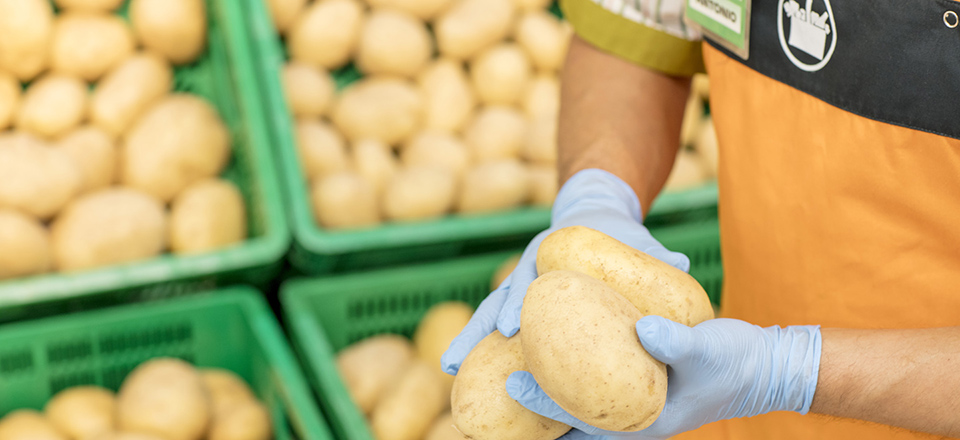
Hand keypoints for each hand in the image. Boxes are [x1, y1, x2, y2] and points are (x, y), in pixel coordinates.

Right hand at [441, 169, 689, 374]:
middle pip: (496, 302)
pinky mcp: (524, 301)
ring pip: (489, 315)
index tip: (511, 327)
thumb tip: (682, 263)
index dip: (518, 302)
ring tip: (448, 369)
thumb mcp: (635, 240)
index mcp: (550, 254)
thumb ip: (654, 254)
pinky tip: (466, 371)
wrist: (594, 212)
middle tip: (457, 361)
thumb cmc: (617, 232)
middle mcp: (528, 272)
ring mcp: (522, 287)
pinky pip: (500, 325)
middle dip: (477, 331)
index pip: (529, 279)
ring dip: (469, 340)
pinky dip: (482, 344)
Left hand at [506, 316, 821, 439]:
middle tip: (497, 389)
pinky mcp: (636, 388)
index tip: (514, 382)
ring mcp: (633, 405)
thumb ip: (675, 340)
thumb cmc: (735, 360)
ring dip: (549, 399)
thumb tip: (642, 328)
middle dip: (536, 414)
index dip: (546, 402)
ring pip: (581, 408)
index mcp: (645, 420)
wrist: (762, 366)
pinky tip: (552, 356)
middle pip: (573, 424)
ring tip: (508, 378)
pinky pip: (595, 389)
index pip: (583, 418)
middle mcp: (633, 418)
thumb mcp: (706, 346)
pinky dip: (572, 379)